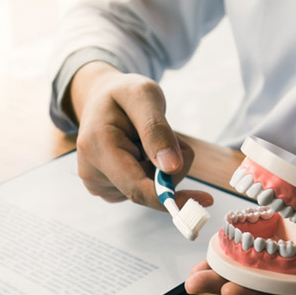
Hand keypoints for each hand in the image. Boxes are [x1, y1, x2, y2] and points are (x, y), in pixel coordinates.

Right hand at [69, 61, 210, 209]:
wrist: (99, 100)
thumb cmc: (122, 94)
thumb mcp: (144, 96)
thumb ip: (157, 131)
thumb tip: (172, 168)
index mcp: (98, 147)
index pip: (137, 187)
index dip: (172, 197)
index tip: (204, 200)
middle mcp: (92, 172)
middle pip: (149, 189)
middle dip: (170, 168)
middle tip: (170, 135)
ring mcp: (98, 184)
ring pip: (149, 190)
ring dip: (160, 168)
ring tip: (144, 139)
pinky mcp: (107, 190)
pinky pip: (142, 190)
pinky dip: (150, 173)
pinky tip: (138, 152)